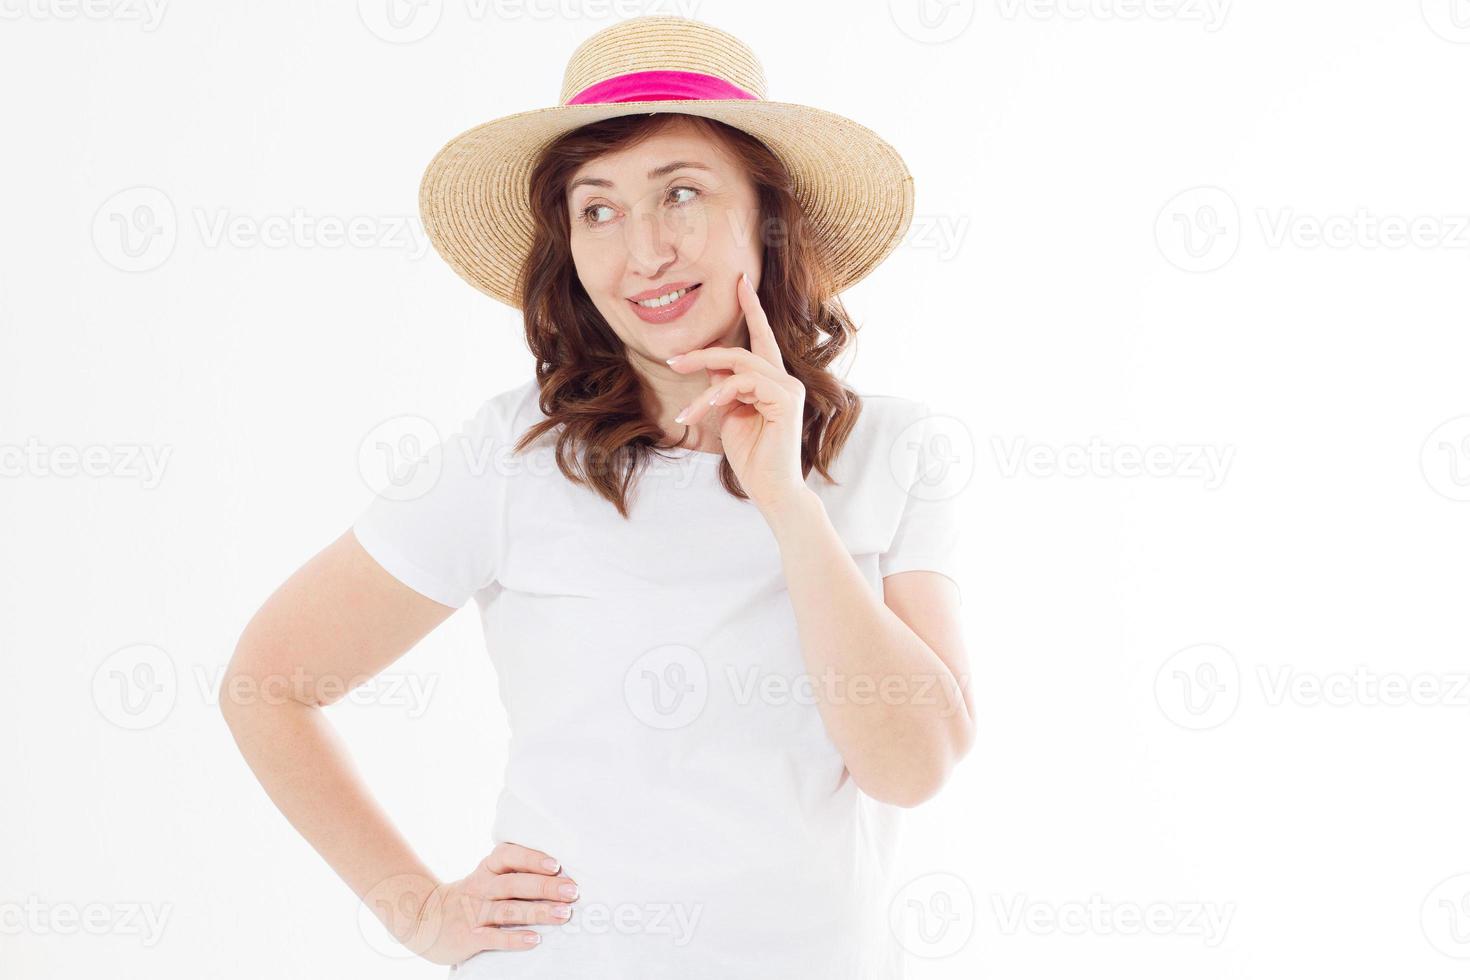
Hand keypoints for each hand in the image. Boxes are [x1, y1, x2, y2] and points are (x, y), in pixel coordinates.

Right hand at [393, 841, 578, 964]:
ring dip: (538, 912)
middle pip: (514, 884)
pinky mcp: (469, 937)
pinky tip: (535, 940)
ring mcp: (474, 912)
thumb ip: (515, 871)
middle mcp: (481, 887)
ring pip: (508, 911)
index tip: (556, 865)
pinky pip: (493, 938)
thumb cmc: (470, 895)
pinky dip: (514, 939)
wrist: (424, 919)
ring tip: (564, 914)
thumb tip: (561, 873)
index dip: (532, 859)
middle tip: (572, 891)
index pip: (508, 856)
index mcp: (487, 868)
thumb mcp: (486, 876)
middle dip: (545, 887)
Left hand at [667, 271, 807, 511]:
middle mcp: (784, 380)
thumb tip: (711, 365)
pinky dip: (717, 396)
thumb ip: (724, 389)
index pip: (762, 338)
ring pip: (738, 367)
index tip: (741, 281)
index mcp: (772, 382)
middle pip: (741, 350)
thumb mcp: (729, 416)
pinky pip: (742, 384)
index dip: (752, 308)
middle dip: (703, 352)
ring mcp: (788, 388)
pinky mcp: (786, 399)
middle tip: (672, 359)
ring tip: (686, 412)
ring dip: (704, 385)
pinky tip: (702, 413)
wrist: (771, 489)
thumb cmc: (752, 457)